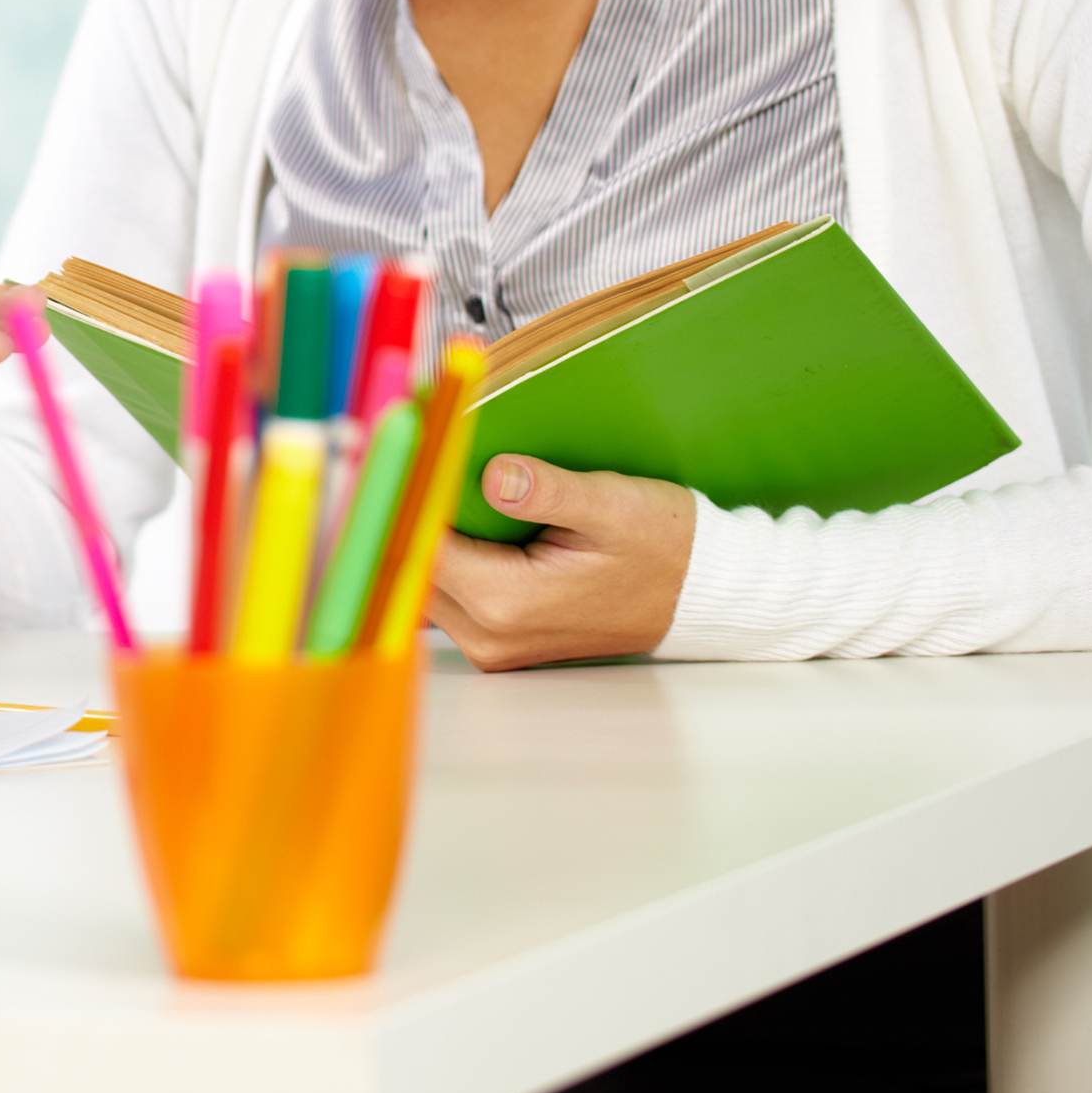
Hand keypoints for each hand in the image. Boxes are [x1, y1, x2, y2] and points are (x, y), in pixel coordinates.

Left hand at [425, 455, 694, 669]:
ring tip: (422, 475)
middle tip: (398, 451)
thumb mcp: (612, 507)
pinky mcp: (497, 639)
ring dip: (417, 535)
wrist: (698, 594)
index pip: (418, 546)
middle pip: (408, 568)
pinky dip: (439, 555)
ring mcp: (491, 644)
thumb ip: (549, 493)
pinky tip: (448, 513)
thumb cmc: (662, 547)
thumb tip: (492, 476)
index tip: (393, 448)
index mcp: (507, 602)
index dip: (401, 496)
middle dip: (402, 513)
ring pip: (419, 584)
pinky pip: (444, 595)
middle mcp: (489, 635)